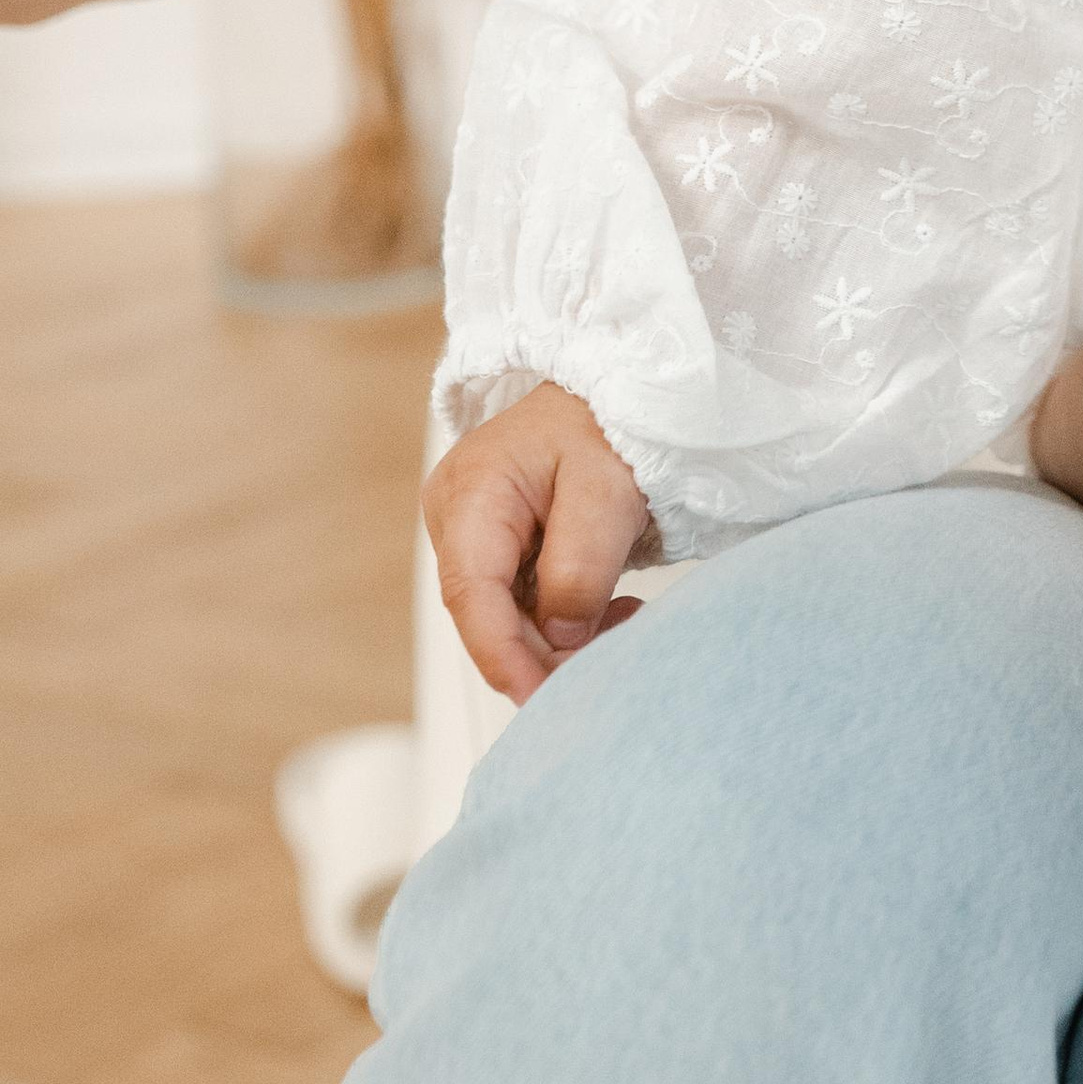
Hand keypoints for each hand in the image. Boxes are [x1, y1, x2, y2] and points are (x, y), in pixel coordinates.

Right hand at [425, 380, 651, 701]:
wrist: (618, 385)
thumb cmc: (609, 422)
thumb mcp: (608, 492)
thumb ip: (579, 569)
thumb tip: (559, 637)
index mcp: (471, 494)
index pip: (472, 594)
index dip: (502, 655)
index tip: (538, 698)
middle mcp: (457, 516)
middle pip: (487, 613)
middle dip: (543, 650)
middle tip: (610, 656)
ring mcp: (474, 531)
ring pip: (507, 614)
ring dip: (562, 635)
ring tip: (625, 618)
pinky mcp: (500, 543)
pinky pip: (522, 599)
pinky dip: (565, 615)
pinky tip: (610, 607)